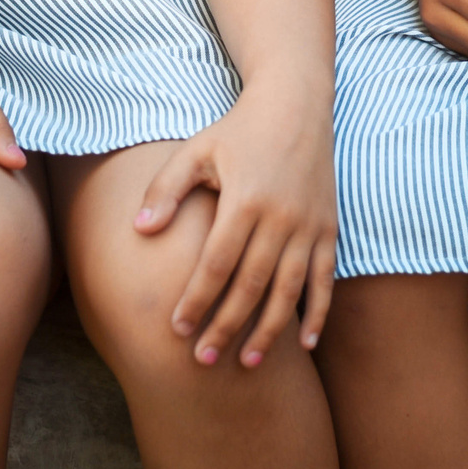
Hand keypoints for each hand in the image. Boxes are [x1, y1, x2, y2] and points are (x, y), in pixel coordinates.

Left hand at [131, 80, 338, 368]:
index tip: (177, 329)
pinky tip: (304, 344)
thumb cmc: (238, 130)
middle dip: (226, 325)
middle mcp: (280, 217)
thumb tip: (139, 230)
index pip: (217, 263)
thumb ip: (166, 188)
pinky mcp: (328, 228)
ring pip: (289, 291)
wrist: (297, 105)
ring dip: (269, 331)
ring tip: (248, 363)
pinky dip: (317, 313)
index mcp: (244, 199)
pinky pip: (324, 279)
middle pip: (251, 285)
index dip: (197, 299)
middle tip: (203, 360)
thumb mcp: (196, 150)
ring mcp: (309, 225)